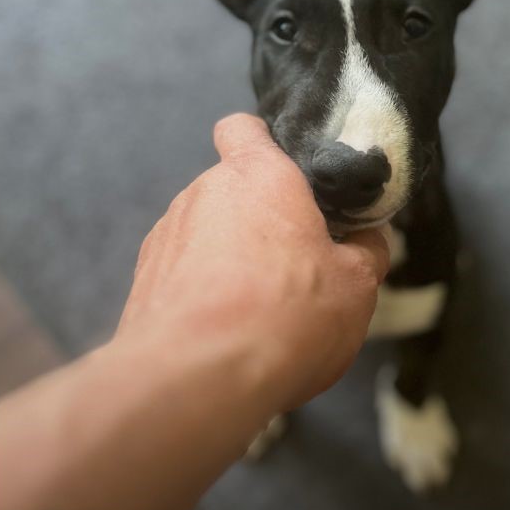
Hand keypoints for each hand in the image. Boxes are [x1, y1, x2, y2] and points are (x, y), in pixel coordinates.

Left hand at [119, 114, 389, 412]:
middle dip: (262, 221)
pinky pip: (183, 275)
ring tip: (261, 313)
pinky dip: (204, 294)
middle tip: (298, 265)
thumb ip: (365, 253)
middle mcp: (203, 193)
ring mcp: (166, 237)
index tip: (291, 179)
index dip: (264, 144)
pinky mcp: (143, 282)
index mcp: (258, 175)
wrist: (195, 382)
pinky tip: (226, 335)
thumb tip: (366, 240)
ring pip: (208, 236)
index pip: (244, 128)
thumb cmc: (285, 317)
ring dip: (232, 260)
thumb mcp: (356, 287)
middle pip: (234, 191)